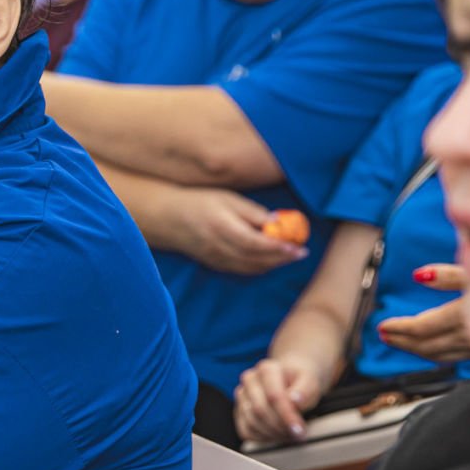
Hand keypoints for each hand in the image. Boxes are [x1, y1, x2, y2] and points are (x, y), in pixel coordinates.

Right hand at [167, 187, 309, 274]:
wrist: (168, 218)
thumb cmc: (199, 202)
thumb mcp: (227, 198)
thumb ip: (252, 212)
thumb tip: (278, 222)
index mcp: (222, 227)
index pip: (255, 243)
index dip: (278, 247)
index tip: (297, 246)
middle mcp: (219, 247)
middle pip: (256, 259)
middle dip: (281, 258)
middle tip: (301, 252)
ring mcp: (216, 259)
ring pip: (251, 268)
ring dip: (273, 264)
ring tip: (290, 255)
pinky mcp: (214, 265)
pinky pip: (242, 270)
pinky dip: (259, 267)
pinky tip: (271, 260)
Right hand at [234, 357, 325, 443]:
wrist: (289, 379)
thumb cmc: (299, 381)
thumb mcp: (310, 381)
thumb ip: (305, 390)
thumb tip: (295, 400)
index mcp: (267, 369)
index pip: (273, 396)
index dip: (286, 415)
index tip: (298, 429)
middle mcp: (250, 380)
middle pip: (260, 410)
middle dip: (280, 427)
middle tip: (297, 435)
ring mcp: (242, 395)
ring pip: (252, 421)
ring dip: (272, 433)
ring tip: (289, 435)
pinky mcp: (238, 410)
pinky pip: (245, 430)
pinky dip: (262, 438)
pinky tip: (276, 436)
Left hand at [377, 265, 469, 362]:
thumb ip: (448, 276)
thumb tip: (418, 275)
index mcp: (464, 316)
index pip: (421, 328)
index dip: (399, 328)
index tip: (382, 325)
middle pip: (426, 345)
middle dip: (402, 341)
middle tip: (384, 335)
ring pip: (439, 355)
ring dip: (415, 350)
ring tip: (400, 342)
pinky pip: (456, 358)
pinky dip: (435, 354)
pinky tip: (431, 348)